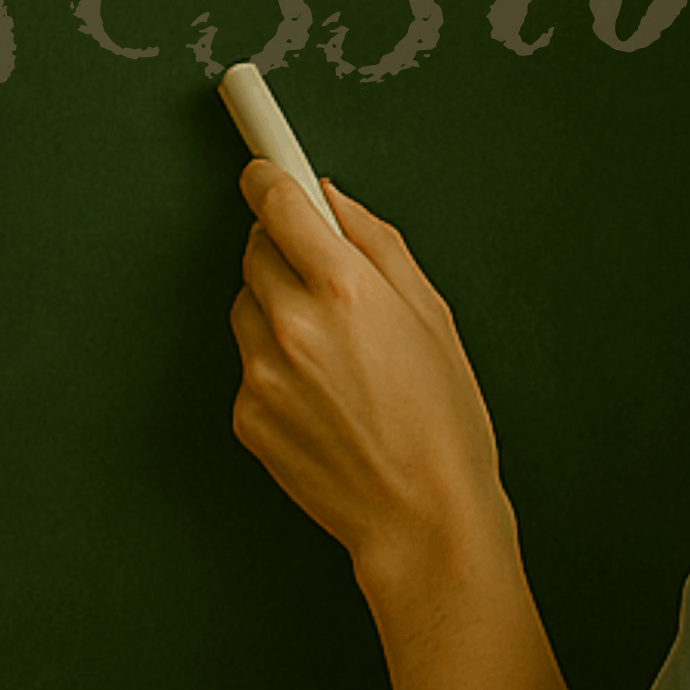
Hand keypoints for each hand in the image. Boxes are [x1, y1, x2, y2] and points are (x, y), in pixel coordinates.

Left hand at [228, 163, 511, 592]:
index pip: (278, 203)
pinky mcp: (245, 414)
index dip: (269, 179)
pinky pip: (249, 366)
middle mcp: (293, 324)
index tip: (265, 171)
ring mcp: (260, 372)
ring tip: (334, 356)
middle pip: (255, 250)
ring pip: (247, 307)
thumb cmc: (444, 424)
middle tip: (327, 283)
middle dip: (283, 251)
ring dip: (276, 311)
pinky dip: (276, 369)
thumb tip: (333, 202)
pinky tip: (324, 399)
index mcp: (346, 290)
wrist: (422, 518)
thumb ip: (379, 246)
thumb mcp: (434, 317)